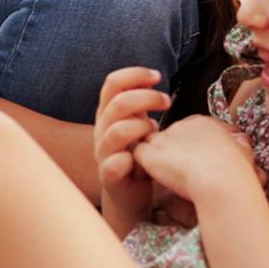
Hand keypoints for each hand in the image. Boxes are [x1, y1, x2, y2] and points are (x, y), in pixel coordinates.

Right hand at [94, 67, 170, 224]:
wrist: (129, 192)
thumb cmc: (138, 152)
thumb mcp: (138, 122)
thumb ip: (141, 101)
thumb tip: (154, 75)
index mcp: (108, 112)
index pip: (113, 83)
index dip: (134, 74)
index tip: (157, 77)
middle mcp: (101, 129)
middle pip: (118, 103)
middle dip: (147, 98)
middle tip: (167, 102)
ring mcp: (103, 152)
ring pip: (115, 132)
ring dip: (140, 128)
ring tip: (155, 132)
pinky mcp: (108, 176)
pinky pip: (112, 165)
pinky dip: (125, 160)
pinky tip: (137, 160)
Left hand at [133, 115, 257, 203]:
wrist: (222, 181)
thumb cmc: (237, 173)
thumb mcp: (244, 152)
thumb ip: (237, 145)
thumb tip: (240, 143)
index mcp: (204, 123)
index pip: (187, 131)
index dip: (186, 148)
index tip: (191, 163)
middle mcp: (181, 125)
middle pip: (167, 137)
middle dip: (168, 153)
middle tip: (174, 172)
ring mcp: (164, 138)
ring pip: (151, 144)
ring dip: (155, 159)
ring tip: (161, 176)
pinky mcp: (150, 153)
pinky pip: (138, 156)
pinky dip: (142, 167)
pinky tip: (151, 179)